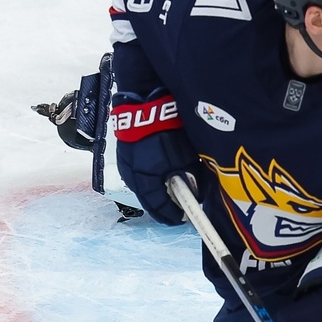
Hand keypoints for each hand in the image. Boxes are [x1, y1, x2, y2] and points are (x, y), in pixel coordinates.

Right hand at [110, 90, 202, 224]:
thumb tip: (197, 196)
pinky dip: (150, 179)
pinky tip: (161, 176)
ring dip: (156, 192)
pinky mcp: (124, 153)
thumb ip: (192, 180)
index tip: (183, 218)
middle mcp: (132, 175)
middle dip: (164, 205)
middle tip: (179, 208)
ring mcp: (125, 163)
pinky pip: (138, 174)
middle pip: (148, 199)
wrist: (147, 103)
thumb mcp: (186, 159)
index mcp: (146, 179)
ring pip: (142, 187)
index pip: (158, 207)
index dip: (171, 215)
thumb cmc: (169, 131)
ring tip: (172, 193)